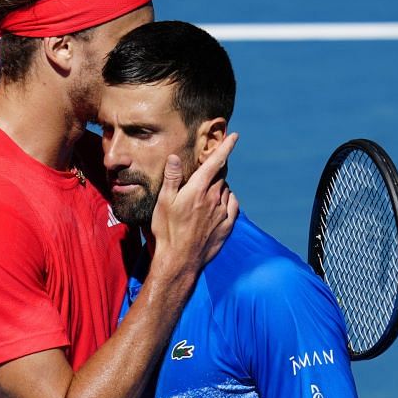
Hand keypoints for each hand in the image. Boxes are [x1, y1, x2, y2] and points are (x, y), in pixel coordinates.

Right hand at [147, 132, 238, 274]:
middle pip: (220, 176)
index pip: (215, 162)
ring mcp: (222, 213)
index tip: (234, 136)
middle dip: (215, 171)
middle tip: (203, 177)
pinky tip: (219, 205)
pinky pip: (232, 206)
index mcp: (198, 189)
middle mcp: (213, 198)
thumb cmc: (167, 231)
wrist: (179, 261)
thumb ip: (171, 178)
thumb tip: (174, 157)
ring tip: (204, 197)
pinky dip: (228, 201)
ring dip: (219, 188)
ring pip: (226, 190)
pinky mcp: (226, 226)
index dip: (226, 147)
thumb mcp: (163, 203)